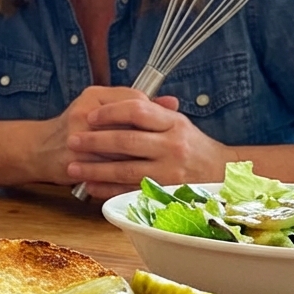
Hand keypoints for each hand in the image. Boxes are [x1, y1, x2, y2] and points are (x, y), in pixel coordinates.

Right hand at [33, 86, 176, 184]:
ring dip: (141, 161)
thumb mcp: (101, 106)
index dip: (153, 116)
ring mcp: (78, 139)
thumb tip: (172, 102)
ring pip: (121, 152)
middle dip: (150, 142)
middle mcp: (84, 114)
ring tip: (157, 166)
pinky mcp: (74, 162)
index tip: (162, 127)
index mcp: (93, 96)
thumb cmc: (76, 128)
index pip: (134, 102)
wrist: (39, 149)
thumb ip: (134, 103)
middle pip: (130, 127)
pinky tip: (140, 179)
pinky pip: (106, 171)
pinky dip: (124, 177)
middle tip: (165, 151)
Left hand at [66, 92, 234, 199]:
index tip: (90, 116)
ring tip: (73, 168)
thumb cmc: (192, 145)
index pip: (137, 110)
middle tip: (71, 141)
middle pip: (126, 140)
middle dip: (94, 141)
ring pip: (125, 169)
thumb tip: (116, 100)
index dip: (110, 112)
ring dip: (95, 169)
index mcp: (173, 123)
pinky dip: (108, 190)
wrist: (221, 173)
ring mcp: (169, 171)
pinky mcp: (165, 193)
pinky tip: (90, 187)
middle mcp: (172, 146)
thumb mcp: (176, 122)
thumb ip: (150, 111)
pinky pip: (130, 191)